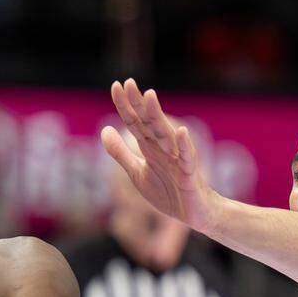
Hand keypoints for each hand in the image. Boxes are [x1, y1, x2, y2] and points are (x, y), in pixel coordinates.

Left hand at [101, 78, 222, 232]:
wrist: (193, 214)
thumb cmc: (168, 191)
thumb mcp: (137, 172)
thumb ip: (120, 152)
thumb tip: (104, 129)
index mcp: (150, 147)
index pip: (135, 122)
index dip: (125, 106)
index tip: (116, 86)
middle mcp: (164, 148)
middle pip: (149, 122)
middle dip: (139, 104)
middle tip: (129, 83)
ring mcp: (177, 159)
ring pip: (166, 135)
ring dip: (158, 116)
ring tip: (149, 97)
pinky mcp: (189, 174)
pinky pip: (187, 159)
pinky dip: (184, 146)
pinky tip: (181, 132)